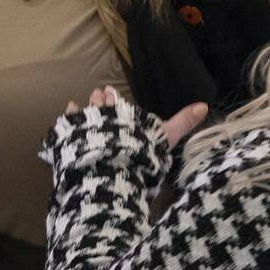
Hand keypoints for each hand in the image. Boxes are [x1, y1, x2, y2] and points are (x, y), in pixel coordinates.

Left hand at [67, 86, 208, 148]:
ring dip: (84, 108)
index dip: (114, 99)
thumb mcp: (164, 139)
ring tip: (80, 103)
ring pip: (83, 114)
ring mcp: (83, 129)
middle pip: (99, 106)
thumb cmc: (139, 157)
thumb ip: (182, 123)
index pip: (117, 103)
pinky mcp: (70, 142)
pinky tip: (66, 113)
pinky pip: (66, 126)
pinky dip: (67, 118)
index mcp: (121, 115)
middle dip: (99, 100)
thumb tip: (203, 105)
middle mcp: (101, 118)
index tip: (110, 92)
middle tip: (97, 93)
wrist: (108, 177)